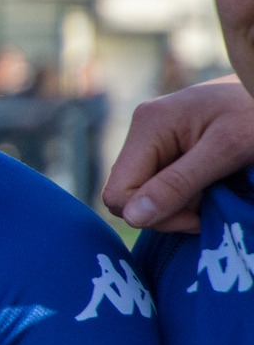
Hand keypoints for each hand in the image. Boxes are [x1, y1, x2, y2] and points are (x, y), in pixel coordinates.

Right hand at [104, 76, 253, 231]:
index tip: (197, 216)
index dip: (153, 215)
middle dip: (167, 210)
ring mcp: (152, 137)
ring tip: (215, 190)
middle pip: (128, 194)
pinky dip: (183, 194)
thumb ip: (178, 184)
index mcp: (148, 126)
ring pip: (144, 192)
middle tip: (209, 205)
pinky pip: (158, 182)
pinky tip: (209, 184)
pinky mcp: (166, 145)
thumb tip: (132, 218)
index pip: (119, 193)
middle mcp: (142, 129)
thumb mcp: (225, 151)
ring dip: (179, 203)